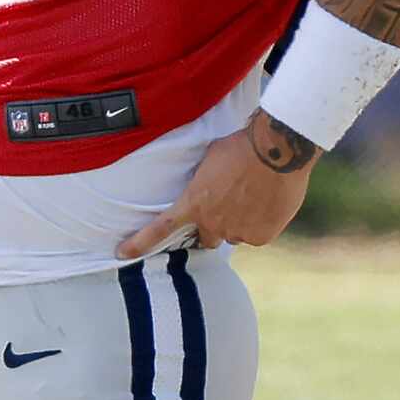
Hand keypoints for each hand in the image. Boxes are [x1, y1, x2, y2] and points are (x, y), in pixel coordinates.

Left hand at [118, 117, 315, 259]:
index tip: (122, 253)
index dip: (139, 243)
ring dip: (239, 222)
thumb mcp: (209, 159)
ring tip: (253, 196)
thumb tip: (205, 186)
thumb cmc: (240, 146)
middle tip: (224, 209)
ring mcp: (238, 232)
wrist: (277, 151)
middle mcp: (212, 223)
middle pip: (205, 238)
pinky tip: (267, 202)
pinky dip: (260, 223)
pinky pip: (256, 234)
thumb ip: (203, 182)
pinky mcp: (261, 236)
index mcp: (193, 203)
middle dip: (211, 227)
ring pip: (234, 234)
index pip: (160, 228)